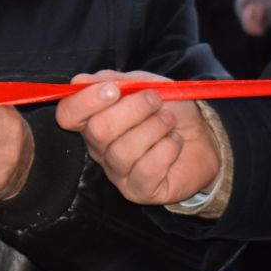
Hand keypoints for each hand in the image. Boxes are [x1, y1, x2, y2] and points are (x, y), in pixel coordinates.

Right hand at [55, 71, 220, 204]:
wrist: (202, 137)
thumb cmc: (168, 110)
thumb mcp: (143, 84)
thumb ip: (113, 80)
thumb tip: (83, 80)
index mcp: (94, 120)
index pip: (68, 115)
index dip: (86, 101)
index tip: (114, 89)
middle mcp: (100, 149)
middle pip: (98, 131)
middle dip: (133, 109)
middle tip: (156, 101)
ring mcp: (118, 172)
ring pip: (123, 151)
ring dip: (154, 128)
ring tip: (169, 121)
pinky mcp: (139, 190)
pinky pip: (146, 170)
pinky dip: (167, 149)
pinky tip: (175, 143)